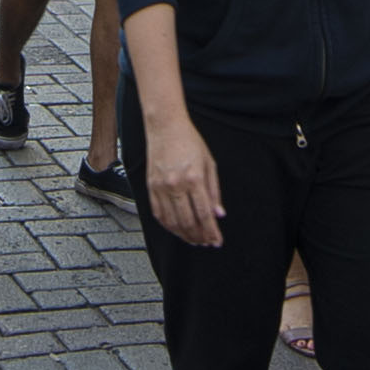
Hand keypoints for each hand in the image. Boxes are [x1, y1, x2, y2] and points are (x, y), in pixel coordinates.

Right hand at [142, 120, 223, 247]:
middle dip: (199, 236)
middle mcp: (176, 185)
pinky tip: (177, 230)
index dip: (211, 231)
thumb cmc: (190, 142)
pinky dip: (168, 226)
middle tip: (206, 243)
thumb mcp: (209, 163)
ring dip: (184, 235)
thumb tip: (218, 215)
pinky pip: (158, 214)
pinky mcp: (151, 187)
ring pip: (172, 222)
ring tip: (194, 240)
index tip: (217, 241)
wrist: (165, 127)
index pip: (204, 214)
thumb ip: (214, 191)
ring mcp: (161, 187)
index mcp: (194, 178)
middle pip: (188, 222)